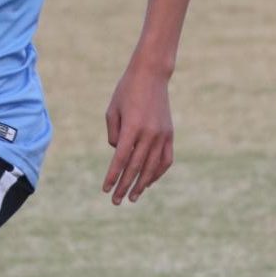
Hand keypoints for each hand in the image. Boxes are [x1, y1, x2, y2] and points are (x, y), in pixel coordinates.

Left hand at [103, 59, 174, 204]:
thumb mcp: (112, 111)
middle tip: (116, 201)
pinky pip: (165, 160)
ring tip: (133, 197)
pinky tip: (149, 181)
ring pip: (152, 167)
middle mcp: (148, 134)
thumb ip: (113, 135)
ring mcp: (161, 135)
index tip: (106, 189)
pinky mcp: (170, 134)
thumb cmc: (126, 91)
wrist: (151, 75)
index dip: (113, 176)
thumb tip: (118, 154)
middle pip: (135, 167)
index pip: (120, 159)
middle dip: (125, 186)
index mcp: (131, 127)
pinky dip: (157, 173)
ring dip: (142, 184)